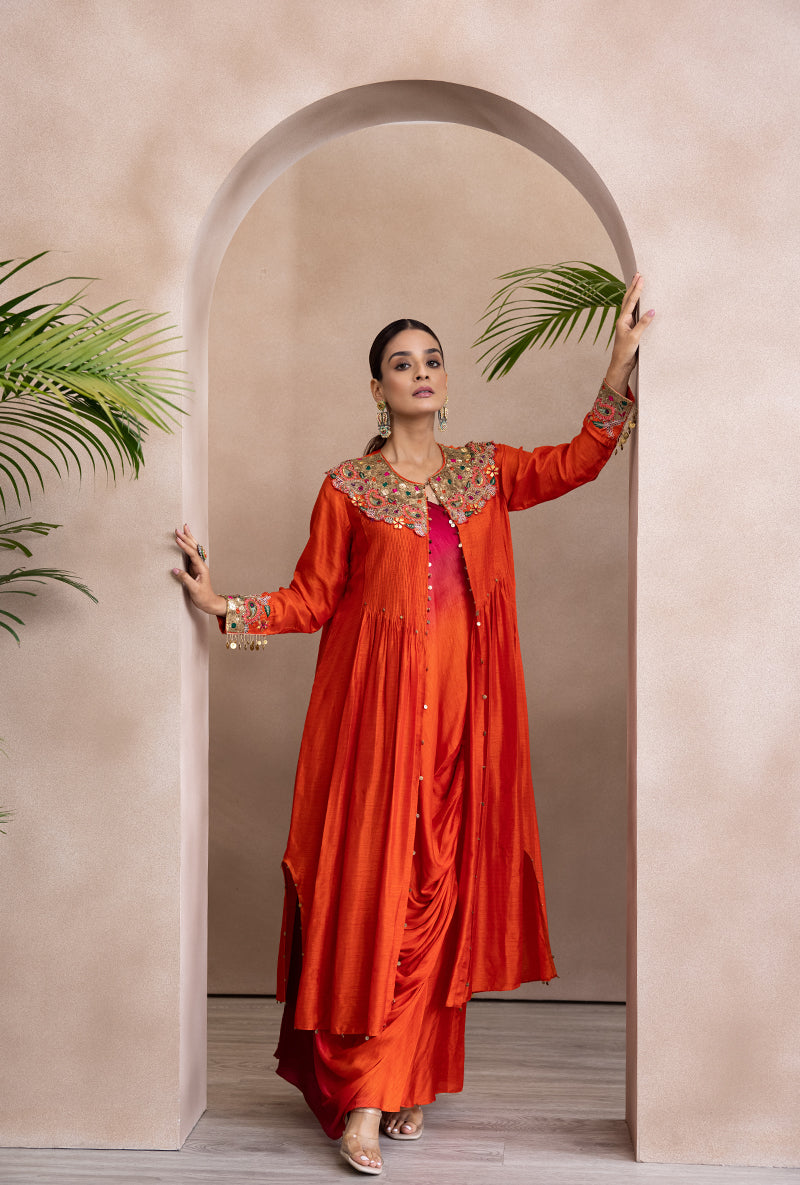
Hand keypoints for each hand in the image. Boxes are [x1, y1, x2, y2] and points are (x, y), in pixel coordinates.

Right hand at [172, 523, 226, 615]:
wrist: (209, 602)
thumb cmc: (203, 597)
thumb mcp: (194, 589)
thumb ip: (185, 578)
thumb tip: (175, 569)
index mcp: (201, 568)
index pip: (192, 554)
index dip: (185, 546)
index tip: (178, 539)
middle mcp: (200, 565)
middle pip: (194, 548)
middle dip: (187, 537)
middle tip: (179, 528)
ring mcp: (197, 566)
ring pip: (193, 549)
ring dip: (188, 539)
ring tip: (184, 528)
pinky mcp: (194, 569)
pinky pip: (190, 555)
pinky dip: (187, 546)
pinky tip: (184, 542)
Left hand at [604, 272, 654, 392]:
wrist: (621, 364)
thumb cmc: (625, 352)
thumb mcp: (635, 338)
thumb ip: (643, 324)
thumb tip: (652, 311)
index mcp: (622, 320)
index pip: (631, 301)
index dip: (636, 289)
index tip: (641, 277)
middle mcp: (624, 319)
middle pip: (629, 299)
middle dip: (634, 286)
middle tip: (638, 274)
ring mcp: (628, 324)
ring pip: (632, 305)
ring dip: (635, 293)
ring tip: (639, 282)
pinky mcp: (632, 329)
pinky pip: (636, 313)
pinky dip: (639, 304)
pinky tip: (643, 301)